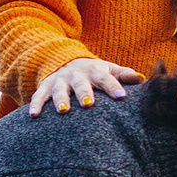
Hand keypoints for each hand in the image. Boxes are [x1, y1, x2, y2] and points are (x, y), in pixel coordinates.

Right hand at [29, 57, 143, 117]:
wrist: (65, 61)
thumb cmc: (94, 72)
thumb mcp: (109, 69)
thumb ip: (124, 74)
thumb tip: (143, 79)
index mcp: (95, 71)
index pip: (106, 78)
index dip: (114, 86)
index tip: (122, 97)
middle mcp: (76, 75)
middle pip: (81, 84)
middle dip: (84, 93)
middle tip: (89, 104)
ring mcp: (60, 80)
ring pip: (59, 89)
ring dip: (60, 99)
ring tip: (63, 111)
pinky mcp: (45, 86)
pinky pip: (38, 95)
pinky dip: (36, 104)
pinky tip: (33, 115)